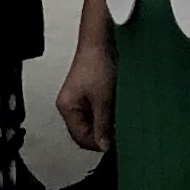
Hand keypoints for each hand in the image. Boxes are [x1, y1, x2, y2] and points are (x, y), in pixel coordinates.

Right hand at [57, 33, 117, 157]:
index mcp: (67, 107)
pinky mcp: (89, 94)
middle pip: (86, 132)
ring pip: (93, 123)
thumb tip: (103, 146)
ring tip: (120, 117)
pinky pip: (97, 113)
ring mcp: (79, 100)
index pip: (81, 138)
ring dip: (107, 124)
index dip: (100, 144)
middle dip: (103, 134)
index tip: (118, 144)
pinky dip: (108, 114)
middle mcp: (69, 105)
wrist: (101, 43)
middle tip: (121, 132)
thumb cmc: (98, 65)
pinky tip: (118, 109)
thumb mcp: (104, 101)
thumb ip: (102, 126)